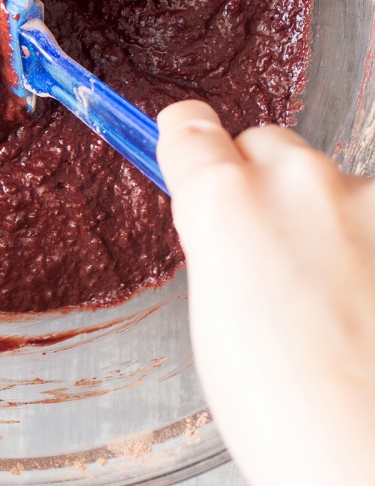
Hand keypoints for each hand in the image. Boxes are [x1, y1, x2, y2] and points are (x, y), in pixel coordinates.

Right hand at [157, 101, 374, 485]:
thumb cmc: (291, 418)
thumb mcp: (215, 324)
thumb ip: (219, 246)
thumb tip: (227, 220)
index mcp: (224, 202)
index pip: (188, 127)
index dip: (190, 143)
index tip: (194, 147)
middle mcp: (295, 181)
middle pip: (266, 146)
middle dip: (264, 184)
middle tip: (276, 260)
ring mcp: (365, 198)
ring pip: (331, 186)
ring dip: (330, 223)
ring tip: (338, 307)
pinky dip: (373, 250)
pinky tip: (371, 309)